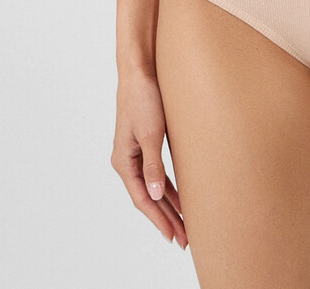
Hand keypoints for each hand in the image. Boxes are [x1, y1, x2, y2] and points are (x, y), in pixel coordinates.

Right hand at [112, 67, 187, 249]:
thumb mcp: (150, 133)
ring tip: (185, 224)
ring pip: (154, 187)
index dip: (159, 219)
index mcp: (124, 161)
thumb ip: (153, 165)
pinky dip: (169, 186)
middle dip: (166, 218)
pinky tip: (181, 196)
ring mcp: (136, 152)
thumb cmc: (143, 97)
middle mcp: (127, 160)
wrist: (140, 69)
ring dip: (169, 205)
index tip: (173, 236)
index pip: (142, 199)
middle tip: (184, 239)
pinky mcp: (146, 142)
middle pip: (148, 197)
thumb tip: (155, 195)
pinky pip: (157, 173)